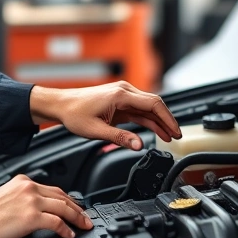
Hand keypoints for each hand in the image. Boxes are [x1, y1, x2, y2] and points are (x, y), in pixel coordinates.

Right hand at [0, 174, 92, 237]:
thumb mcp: (4, 198)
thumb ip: (20, 199)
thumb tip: (32, 210)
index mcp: (22, 182)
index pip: (52, 189)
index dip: (67, 198)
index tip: (74, 205)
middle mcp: (29, 188)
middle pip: (62, 196)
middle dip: (77, 207)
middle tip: (85, 216)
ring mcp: (32, 202)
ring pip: (64, 207)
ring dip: (77, 217)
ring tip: (84, 225)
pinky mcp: (32, 217)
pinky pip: (57, 223)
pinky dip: (66, 229)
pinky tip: (69, 234)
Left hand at [29, 81, 181, 149]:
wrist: (60, 104)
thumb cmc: (74, 114)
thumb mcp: (97, 131)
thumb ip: (120, 138)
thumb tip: (139, 145)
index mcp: (121, 95)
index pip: (154, 104)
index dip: (168, 119)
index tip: (176, 131)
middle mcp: (124, 91)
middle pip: (155, 104)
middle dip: (167, 120)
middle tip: (176, 136)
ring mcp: (123, 94)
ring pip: (148, 107)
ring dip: (159, 121)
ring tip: (169, 136)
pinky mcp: (120, 100)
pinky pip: (139, 110)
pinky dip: (149, 120)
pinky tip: (156, 130)